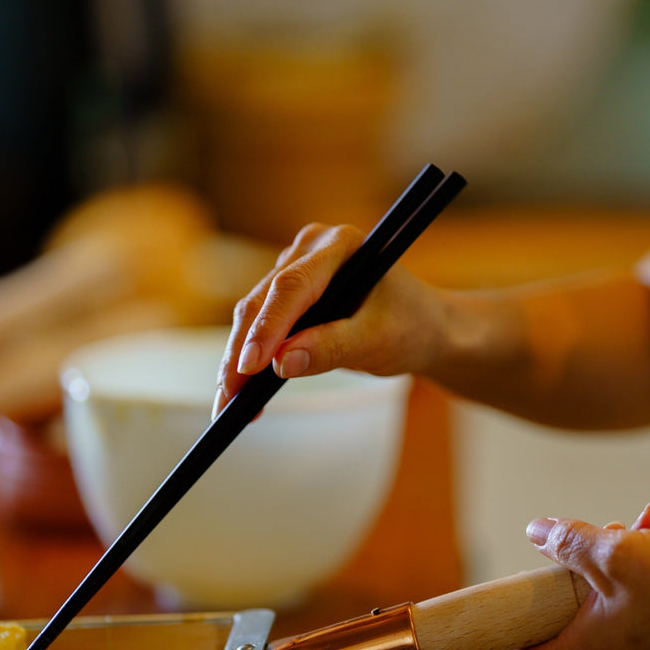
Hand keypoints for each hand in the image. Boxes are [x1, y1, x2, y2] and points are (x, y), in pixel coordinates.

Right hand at [212, 223, 444, 417]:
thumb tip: (283, 362)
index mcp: (341, 246)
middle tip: (227, 397)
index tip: (250, 367)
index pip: (292, 287)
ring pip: (253, 314)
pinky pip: (258, 324)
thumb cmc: (411, 326)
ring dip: (237, 359)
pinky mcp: (286, 293)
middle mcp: (311, 250)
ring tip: (228, 403)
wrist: (422, 326)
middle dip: (242, 351)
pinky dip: (247, 358)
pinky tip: (239, 392)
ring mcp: (295, 268)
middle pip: (263, 301)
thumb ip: (333, 348)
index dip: (267, 327)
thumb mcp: (378, 341)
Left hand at [509, 501, 649, 649]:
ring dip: (626, 553)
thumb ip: (567, 542)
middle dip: (585, 564)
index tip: (512, 607)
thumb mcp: (616, 554)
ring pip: (615, 594)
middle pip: (573, 612)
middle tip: (606, 535)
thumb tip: (537, 532)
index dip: (513, 638)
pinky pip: (648, 597)